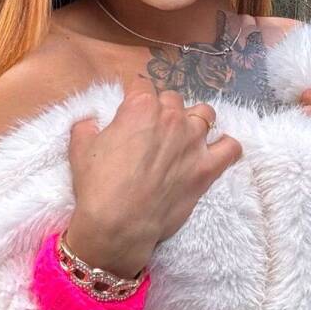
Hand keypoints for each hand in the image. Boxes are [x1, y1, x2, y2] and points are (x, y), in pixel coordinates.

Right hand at [66, 79, 242, 276]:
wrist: (119, 224)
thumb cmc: (97, 186)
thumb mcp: (80, 148)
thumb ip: (86, 125)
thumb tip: (89, 121)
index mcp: (140, 107)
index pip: (142, 85)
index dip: (134, 96)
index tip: (130, 108)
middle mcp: (171, 117)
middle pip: (172, 98)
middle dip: (162, 109)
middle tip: (152, 129)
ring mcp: (193, 141)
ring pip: (205, 113)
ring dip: (194, 119)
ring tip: (184, 135)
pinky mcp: (208, 167)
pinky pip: (230, 147)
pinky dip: (225, 146)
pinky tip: (216, 151)